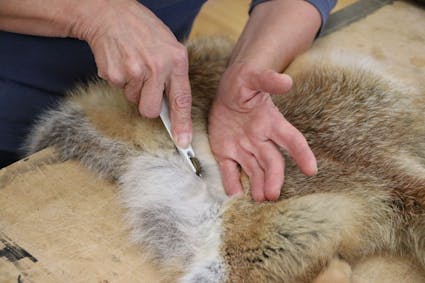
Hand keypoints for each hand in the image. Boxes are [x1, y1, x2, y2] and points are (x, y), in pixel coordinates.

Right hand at [73, 0, 191, 146]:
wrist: (110, 14)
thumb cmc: (143, 30)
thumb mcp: (169, 46)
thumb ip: (173, 75)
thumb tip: (172, 109)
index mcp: (176, 60)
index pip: (182, 100)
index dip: (183, 124)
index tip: (184, 142)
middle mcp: (157, 67)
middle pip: (151, 110)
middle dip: (147, 105)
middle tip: (145, 85)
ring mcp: (134, 71)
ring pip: (133, 101)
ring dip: (133, 88)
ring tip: (133, 64)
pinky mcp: (114, 74)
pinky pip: (119, 90)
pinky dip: (119, 80)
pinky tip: (122, 61)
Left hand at [208, 63, 316, 201]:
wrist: (228, 89)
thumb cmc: (245, 82)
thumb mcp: (254, 77)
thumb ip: (268, 80)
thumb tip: (287, 82)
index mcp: (270, 122)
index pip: (291, 139)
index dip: (302, 154)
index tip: (311, 170)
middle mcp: (260, 139)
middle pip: (272, 161)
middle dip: (274, 178)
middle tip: (272, 194)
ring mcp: (243, 147)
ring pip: (254, 170)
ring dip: (258, 185)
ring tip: (260, 200)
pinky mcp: (226, 152)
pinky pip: (229, 170)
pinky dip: (231, 183)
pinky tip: (235, 195)